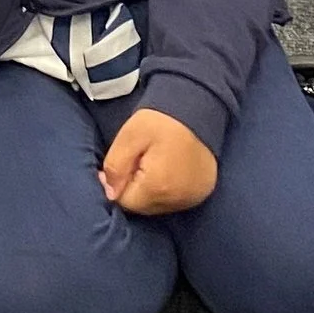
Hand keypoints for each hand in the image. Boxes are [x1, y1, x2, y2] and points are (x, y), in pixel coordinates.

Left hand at [97, 105, 217, 217]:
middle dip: (134, 187)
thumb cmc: (161, 120)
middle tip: (136, 159)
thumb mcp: (130, 136)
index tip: (119, 163)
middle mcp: (179, 200)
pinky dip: (168, 190)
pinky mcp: (203, 193)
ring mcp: (194, 198)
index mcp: (158, 187)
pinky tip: (167, 170)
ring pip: (160, 205)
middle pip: (143, 206)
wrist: (198, 105)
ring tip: (152, 163)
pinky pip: (177, 200)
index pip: (126, 201)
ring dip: (151, 190)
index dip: (117, 183)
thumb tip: (110, 194)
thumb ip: (115, 166)